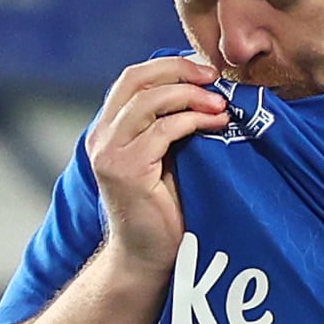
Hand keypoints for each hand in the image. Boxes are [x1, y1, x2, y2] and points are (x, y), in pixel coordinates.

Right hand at [87, 53, 229, 273]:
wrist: (147, 257)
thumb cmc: (163, 211)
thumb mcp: (165, 158)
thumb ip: (169, 125)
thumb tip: (206, 89)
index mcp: (109, 129)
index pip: (133, 78)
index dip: (170, 66)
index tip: (206, 71)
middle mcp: (102, 137)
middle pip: (136, 79)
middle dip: (180, 71)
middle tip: (215, 79)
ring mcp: (109, 152)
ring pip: (149, 100)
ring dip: (191, 96)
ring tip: (221, 105)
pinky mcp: (125, 170)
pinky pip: (162, 130)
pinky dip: (193, 121)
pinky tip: (216, 124)